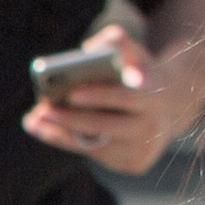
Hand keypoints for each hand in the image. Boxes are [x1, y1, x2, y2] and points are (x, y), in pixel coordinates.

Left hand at [22, 22, 178, 168]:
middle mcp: (153, 126)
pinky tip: (47, 131)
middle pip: (104, 125)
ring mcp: (144, 149)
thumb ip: (116, 41)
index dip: (101, 96)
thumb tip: (88, 51)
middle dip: (70, 118)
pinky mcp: (133, 163)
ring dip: (60, 134)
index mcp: (154, 96)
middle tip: (42, 110)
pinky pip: (95, 154)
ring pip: (95, 144)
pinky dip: (69, 142)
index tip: (73, 94)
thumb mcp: (134, 52)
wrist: (170, 105)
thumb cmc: (139, 72)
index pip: (126, 97)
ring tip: (34, 121)